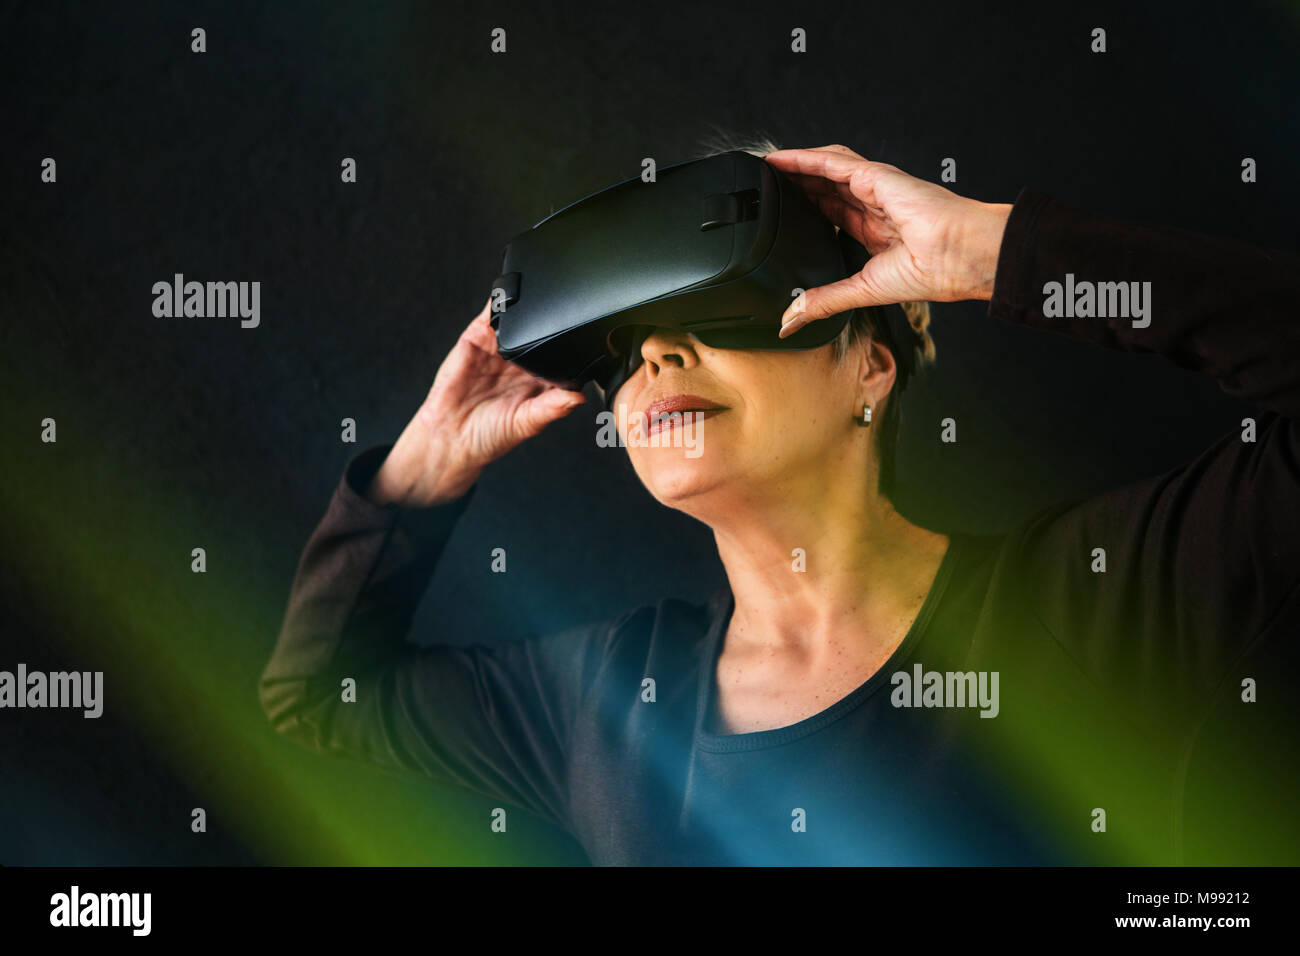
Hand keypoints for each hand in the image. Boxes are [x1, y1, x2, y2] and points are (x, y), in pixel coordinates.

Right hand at [366, 296, 586, 506]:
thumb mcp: (526, 423)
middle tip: (569, 317)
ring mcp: (499, 348)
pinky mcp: (477, 337)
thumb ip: (552, 408)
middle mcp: (522, 362)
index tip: (590, 344)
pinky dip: (501, 302)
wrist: (449, 436)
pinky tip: (510, 300)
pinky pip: (492, 313)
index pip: (565, 359)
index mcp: (540, 381)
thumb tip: (579, 398)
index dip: (576, 350)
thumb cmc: (488, 435)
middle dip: (555, 324)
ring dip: (530, 308)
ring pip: (521, 318)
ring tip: (540, 304)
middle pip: (545, 333)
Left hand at [763, 145, 1012, 336]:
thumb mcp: (862, 292)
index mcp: (875, 230)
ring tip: (766, 166)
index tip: (781, 211)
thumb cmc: (933, 271)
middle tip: (765, 186)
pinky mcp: (874, 176)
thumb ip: (824, 302)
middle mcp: (874, 204)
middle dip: (796, 185)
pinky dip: (804, 159)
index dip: (806, 208)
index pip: (833, 212)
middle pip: (825, 187)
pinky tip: (781, 159)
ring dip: (795, 166)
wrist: (960, 256)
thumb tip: (791, 321)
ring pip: (826, 169)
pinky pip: (832, 162)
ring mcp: (874, 186)